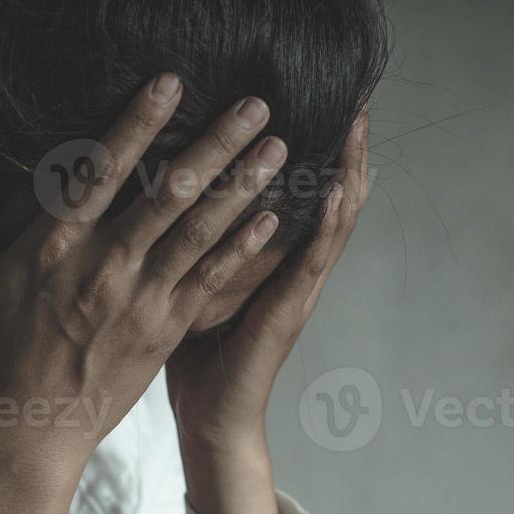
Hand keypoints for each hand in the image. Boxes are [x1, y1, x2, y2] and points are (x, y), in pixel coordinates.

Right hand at [0, 75, 290, 513]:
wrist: (26, 431)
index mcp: (55, 245)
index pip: (102, 168)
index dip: (138, 121)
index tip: (170, 81)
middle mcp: (105, 266)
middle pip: (170, 192)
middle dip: (216, 143)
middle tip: (255, 102)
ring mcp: (140, 300)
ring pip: (201, 231)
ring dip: (243, 186)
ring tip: (277, 148)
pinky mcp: (164, 331)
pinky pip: (210, 281)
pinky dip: (242, 248)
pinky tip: (272, 218)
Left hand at [166, 111, 370, 513]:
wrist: (208, 418)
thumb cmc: (192, 353)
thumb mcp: (191, 279)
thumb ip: (192, 237)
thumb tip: (156, 184)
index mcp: (270, 258)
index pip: (300, 191)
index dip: (314, 148)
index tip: (316, 98)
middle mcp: (292, 268)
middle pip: (329, 195)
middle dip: (342, 147)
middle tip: (353, 95)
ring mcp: (298, 290)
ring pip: (334, 220)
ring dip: (347, 172)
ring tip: (357, 127)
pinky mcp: (290, 312)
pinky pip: (313, 261)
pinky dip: (328, 224)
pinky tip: (336, 191)